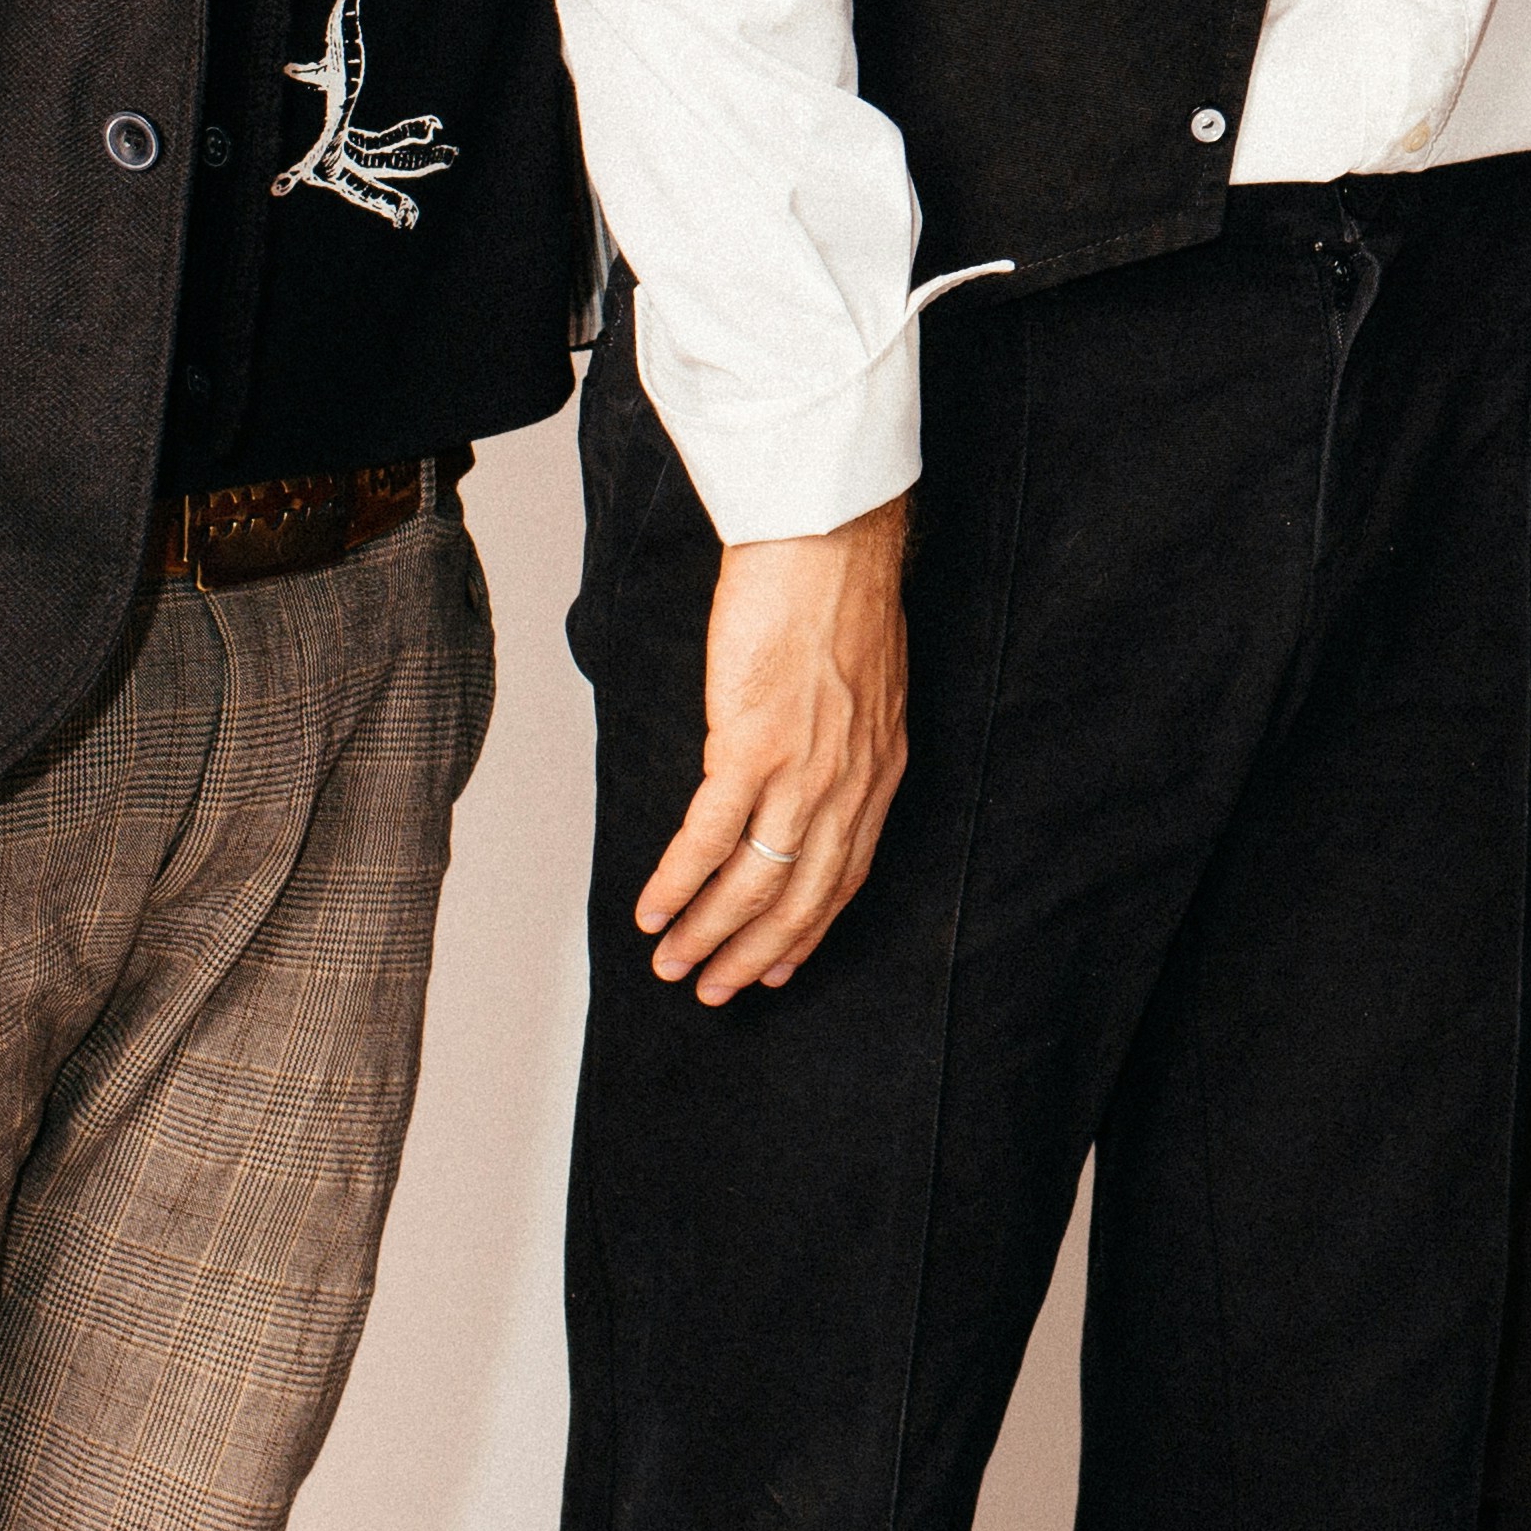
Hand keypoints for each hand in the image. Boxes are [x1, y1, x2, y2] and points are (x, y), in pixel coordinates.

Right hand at [638, 499, 910, 1001]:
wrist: (829, 540)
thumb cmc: (839, 595)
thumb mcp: (866, 685)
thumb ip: (846, 742)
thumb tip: (810, 772)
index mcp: (879, 769)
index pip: (846, 875)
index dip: (808, 929)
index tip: (778, 967)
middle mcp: (849, 784)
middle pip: (801, 896)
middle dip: (752, 952)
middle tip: (715, 990)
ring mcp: (802, 772)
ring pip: (753, 882)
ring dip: (707, 933)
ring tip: (671, 965)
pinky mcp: (752, 749)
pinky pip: (708, 838)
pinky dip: (676, 883)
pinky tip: (651, 909)